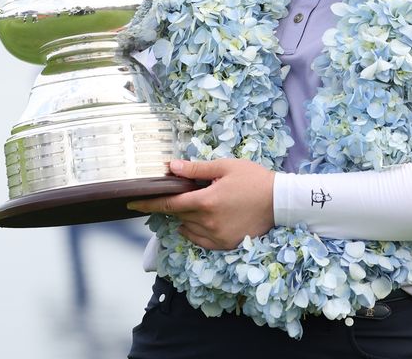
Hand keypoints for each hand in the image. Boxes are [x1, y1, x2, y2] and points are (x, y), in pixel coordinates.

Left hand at [128, 159, 275, 250]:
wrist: (281, 202)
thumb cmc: (255, 180)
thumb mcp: (226, 167)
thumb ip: (196, 169)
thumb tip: (171, 167)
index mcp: (206, 201)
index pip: (169, 204)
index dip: (148, 204)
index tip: (131, 204)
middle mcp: (208, 222)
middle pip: (178, 215)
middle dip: (172, 205)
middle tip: (175, 194)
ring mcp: (217, 236)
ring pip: (188, 228)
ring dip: (186, 217)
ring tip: (198, 203)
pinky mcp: (225, 245)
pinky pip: (200, 240)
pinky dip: (195, 230)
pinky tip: (203, 218)